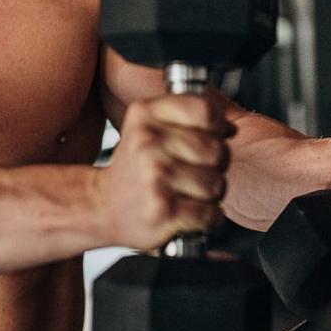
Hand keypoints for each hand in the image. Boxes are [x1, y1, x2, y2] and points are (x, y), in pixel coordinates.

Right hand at [93, 94, 233, 249]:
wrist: (101, 205)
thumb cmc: (134, 168)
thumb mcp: (148, 126)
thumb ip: (188, 118)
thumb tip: (229, 128)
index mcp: (145, 115)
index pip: (205, 110)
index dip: (218, 125)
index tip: (212, 136)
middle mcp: (148, 142)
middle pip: (216, 149)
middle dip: (217, 165)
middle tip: (197, 171)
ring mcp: (155, 176)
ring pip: (216, 183)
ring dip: (212, 195)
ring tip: (192, 193)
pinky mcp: (163, 209)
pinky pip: (210, 213)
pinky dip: (210, 219)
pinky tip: (194, 213)